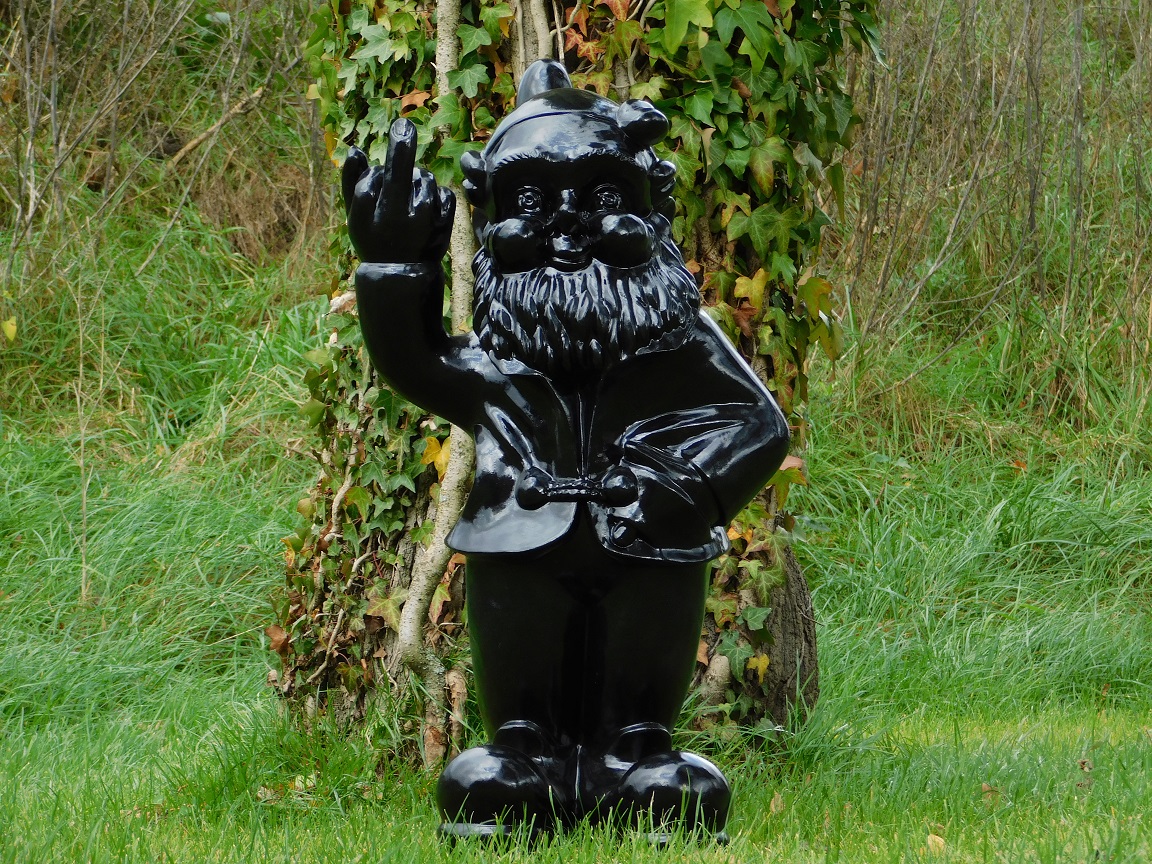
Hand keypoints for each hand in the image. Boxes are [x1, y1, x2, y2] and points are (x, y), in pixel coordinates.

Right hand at [342, 118, 455, 264]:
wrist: (402, 273)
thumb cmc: (373, 238)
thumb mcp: (355, 216)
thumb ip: (351, 183)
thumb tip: (354, 149)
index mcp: (372, 216)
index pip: (372, 178)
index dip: (373, 176)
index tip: (373, 175)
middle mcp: (398, 218)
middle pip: (400, 172)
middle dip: (401, 145)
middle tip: (403, 124)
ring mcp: (424, 221)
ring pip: (425, 179)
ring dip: (419, 180)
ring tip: (411, 202)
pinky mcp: (445, 224)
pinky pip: (445, 192)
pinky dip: (437, 194)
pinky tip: (427, 208)